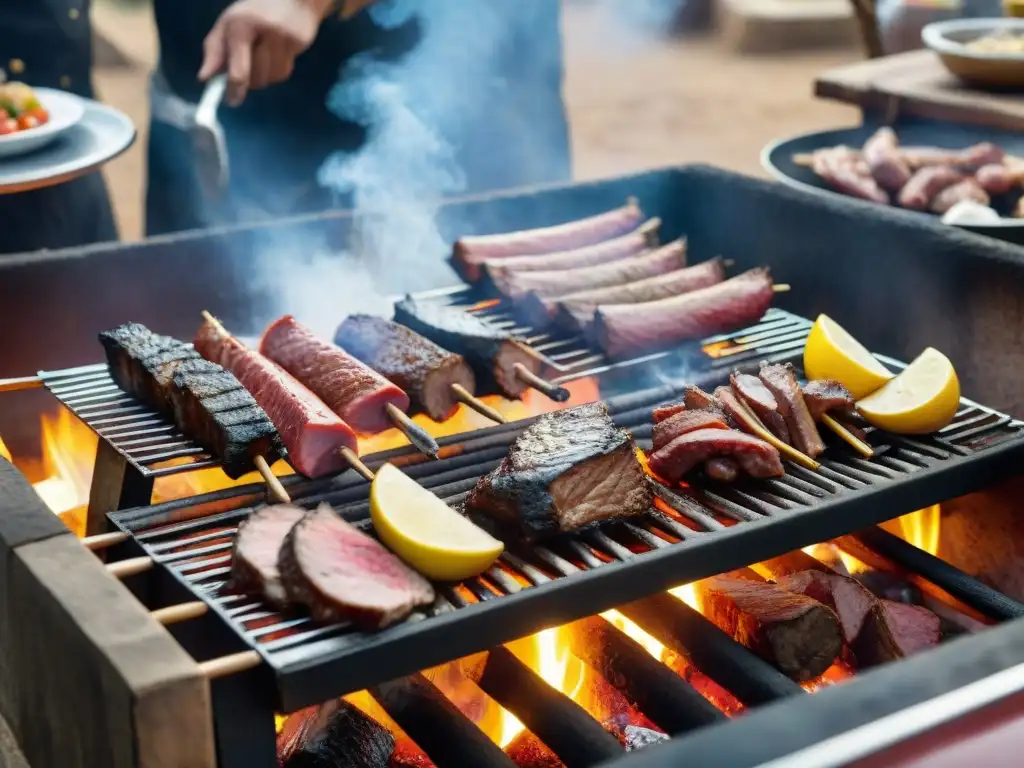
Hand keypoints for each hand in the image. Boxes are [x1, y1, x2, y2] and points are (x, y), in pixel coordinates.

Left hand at [198, 0, 332, 105]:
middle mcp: (263, 32)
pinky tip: (275, 55)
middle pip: (255, 78)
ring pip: (271, 78)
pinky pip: (284, 72)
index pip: (238, 70)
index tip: (232, 101)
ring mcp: (284, 38)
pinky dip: (276, 71)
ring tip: (261, 58)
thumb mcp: (228, 24)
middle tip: (245, 72)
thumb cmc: (254, 12)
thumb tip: (204, 78)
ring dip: (264, 76)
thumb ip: (214, 51)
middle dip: (248, 81)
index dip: (234, 90)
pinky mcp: (299, 43)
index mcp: (240, 26)